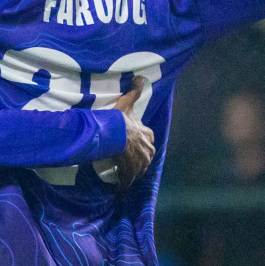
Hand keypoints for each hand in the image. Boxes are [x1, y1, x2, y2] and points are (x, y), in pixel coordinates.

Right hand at [99, 76, 154, 190]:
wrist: (115, 133)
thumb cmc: (121, 119)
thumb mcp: (127, 103)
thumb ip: (134, 91)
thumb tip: (140, 77)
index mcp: (147, 135)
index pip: (149, 139)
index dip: (143, 141)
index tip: (136, 143)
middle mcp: (147, 150)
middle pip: (146, 157)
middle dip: (139, 159)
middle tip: (128, 160)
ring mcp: (140, 162)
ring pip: (138, 169)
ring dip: (132, 172)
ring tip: (124, 173)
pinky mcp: (130, 171)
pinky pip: (128, 180)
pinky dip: (124, 184)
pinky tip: (119, 188)